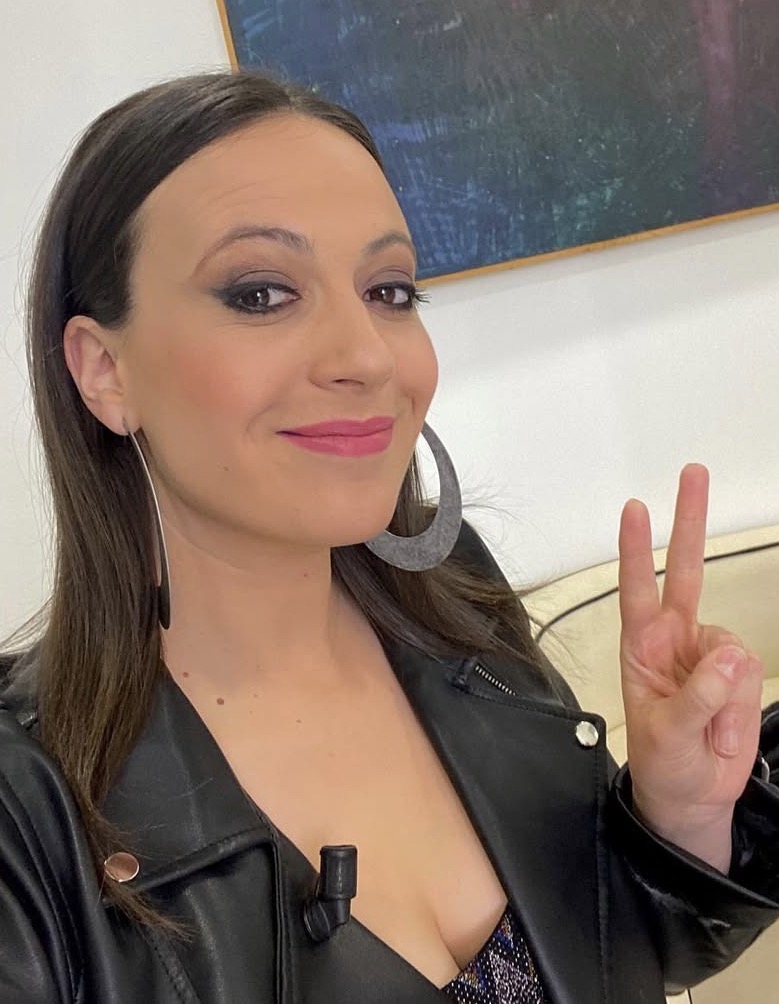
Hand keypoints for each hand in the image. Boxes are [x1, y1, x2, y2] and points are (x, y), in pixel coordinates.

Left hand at [618, 464, 763, 871]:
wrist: (691, 799)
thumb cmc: (662, 763)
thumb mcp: (668, 735)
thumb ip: (698, 697)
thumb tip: (729, 656)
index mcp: (641, 647)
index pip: (635, 589)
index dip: (636, 549)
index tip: (635, 508)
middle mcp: (674, 640)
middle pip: (684, 572)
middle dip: (689, 523)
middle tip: (694, 472)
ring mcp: (708, 656)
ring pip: (733, 645)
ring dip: (727, 695)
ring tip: (709, 732)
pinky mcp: (736, 676)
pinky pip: (750, 674)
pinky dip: (741, 707)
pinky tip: (725, 731)